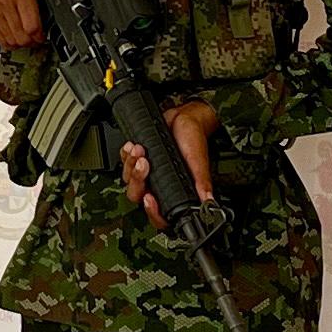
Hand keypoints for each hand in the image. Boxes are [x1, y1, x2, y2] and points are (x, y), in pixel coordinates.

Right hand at [0, 0, 44, 49]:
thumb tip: (51, 3)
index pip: (32, 26)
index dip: (40, 36)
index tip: (43, 36)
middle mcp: (6, 5)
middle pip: (22, 38)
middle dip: (32, 42)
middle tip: (37, 39)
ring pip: (10, 41)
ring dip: (21, 44)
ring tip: (26, 39)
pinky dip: (8, 43)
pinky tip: (14, 39)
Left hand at [120, 101, 219, 229]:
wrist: (186, 117)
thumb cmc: (194, 139)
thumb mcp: (198, 161)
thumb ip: (201, 182)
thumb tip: (208, 201)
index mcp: (172, 191)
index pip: (159, 214)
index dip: (152, 212)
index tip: (150, 199)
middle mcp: (157, 184)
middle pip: (137, 196)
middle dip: (138, 180)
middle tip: (145, 164)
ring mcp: (146, 172)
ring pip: (128, 179)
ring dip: (131, 165)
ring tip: (141, 149)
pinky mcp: (136, 158)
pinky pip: (124, 162)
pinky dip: (125, 154)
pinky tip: (132, 146)